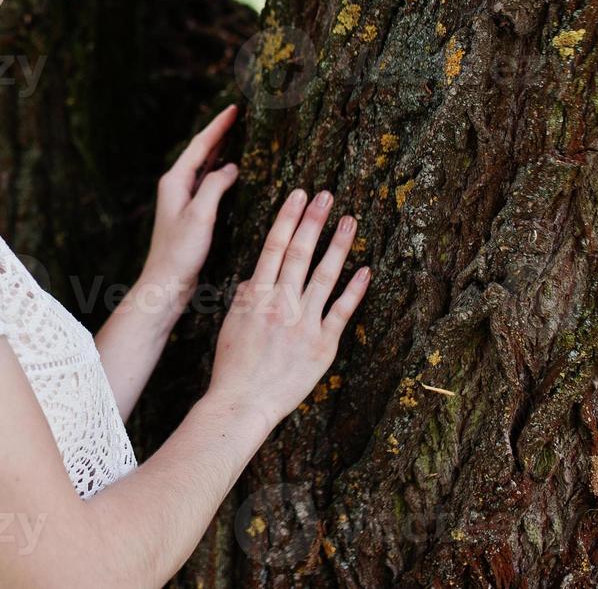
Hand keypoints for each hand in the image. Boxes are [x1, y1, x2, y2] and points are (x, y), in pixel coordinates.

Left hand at [140, 104, 241, 292]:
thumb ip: (214, 186)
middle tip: (238, 116)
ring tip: (237, 135)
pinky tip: (232, 172)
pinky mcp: (190, 213)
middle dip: (219, 133)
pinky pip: (207, 183)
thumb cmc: (180, 252)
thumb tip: (230, 166)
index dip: (218, 126)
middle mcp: (176, 186)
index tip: (234, 108)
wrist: (166, 283)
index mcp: (175, 181)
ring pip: (204, 167)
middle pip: (201, 152)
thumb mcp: (200, 215)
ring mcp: (182, 199)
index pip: (200, 145)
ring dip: (220, 150)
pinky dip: (220, 172)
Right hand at [207, 187, 369, 427]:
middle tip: (326, 195)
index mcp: (255, 295)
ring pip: (324, 275)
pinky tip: (365, 270)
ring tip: (349, 221)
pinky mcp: (322, 345)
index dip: (288, 218)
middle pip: (299, 253)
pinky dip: (354, 290)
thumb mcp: (231, 323)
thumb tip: (255, 277)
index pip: (273, 246)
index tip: (298, 195)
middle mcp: (280, 304)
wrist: (242, 402)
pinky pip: (342, 312)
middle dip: (313, 220)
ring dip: (337, 245)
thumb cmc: (232, 365)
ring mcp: (303, 323)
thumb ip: (245, 297)